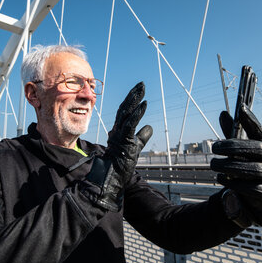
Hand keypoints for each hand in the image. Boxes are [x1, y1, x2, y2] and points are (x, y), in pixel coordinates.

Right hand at [85, 82, 151, 211]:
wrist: (111, 178)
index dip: (131, 100)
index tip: (139, 90)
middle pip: (125, 108)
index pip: (125, 112)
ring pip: (126, 113)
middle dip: (133, 95)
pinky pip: (130, 124)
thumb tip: (150, 126)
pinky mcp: (123, 141)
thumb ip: (142, 136)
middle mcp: (116, 130)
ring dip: (135, 100)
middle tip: (142, 84)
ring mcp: (118, 135)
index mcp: (118, 131)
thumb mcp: (135, 147)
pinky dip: (137, 114)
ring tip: (142, 89)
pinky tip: (144, 105)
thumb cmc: (121, 165)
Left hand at [210, 104, 261, 226]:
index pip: (260, 130)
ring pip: (252, 169)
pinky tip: (221, 178)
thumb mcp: (244, 151)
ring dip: (229, 166)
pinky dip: (234, 183)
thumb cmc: (252, 166)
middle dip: (232, 147)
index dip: (251, 119)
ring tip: (214, 164)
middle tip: (214, 147)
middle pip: (255, 148)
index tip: (241, 107)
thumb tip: (223, 113)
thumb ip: (234, 133)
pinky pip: (251, 187)